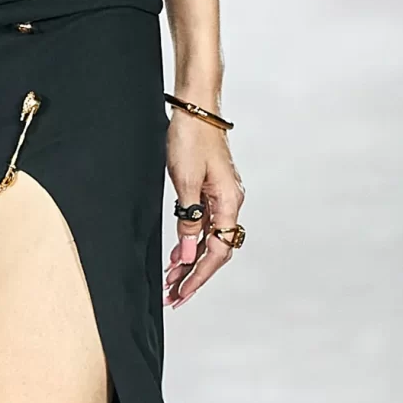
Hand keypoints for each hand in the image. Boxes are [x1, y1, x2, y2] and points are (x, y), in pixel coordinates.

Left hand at [163, 118, 243, 307]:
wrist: (195, 106)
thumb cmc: (191, 136)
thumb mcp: (184, 181)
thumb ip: (188, 220)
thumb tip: (189, 253)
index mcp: (229, 201)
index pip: (217, 251)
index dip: (198, 276)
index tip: (181, 293)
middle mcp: (231, 202)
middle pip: (216, 249)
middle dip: (194, 275)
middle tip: (173, 296)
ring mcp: (222, 196)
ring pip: (209, 238)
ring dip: (190, 260)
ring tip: (171, 280)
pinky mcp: (212, 189)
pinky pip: (204, 223)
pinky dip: (190, 240)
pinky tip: (178, 252)